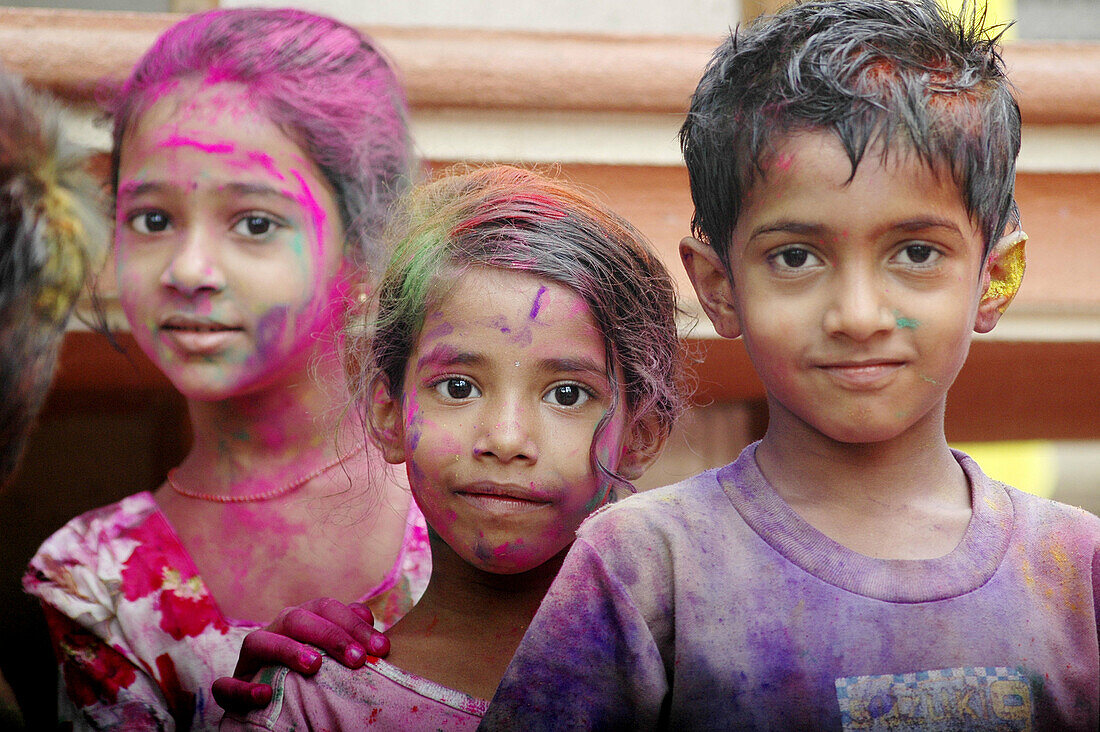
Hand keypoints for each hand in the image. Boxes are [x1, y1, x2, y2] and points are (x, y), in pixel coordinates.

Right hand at [212, 598, 388, 712]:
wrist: (274, 701)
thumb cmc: (312, 672)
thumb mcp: (330, 651)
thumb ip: (347, 631)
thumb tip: (367, 614)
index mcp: (301, 619)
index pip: (327, 608)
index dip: (355, 624)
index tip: (381, 649)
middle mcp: (275, 630)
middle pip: (298, 619)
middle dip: (331, 636)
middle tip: (358, 660)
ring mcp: (251, 657)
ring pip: (259, 641)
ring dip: (287, 650)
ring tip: (314, 666)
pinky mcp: (233, 685)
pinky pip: (226, 685)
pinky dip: (242, 690)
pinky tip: (264, 696)